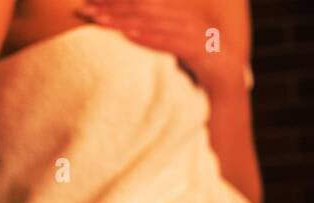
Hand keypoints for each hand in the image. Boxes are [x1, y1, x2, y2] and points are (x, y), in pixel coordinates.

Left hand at [77, 0, 242, 93]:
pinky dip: (149, 38)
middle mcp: (185, 20)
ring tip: (99, 21)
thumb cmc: (194, 68)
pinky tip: (129, 36)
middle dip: (112, 8)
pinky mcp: (200, 51)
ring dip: (124, 20)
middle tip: (85, 11)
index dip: (115, 2)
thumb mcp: (169, 52)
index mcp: (177, 17)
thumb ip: (152, 40)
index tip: (88, 5)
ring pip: (154, 22)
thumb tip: (124, 36)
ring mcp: (194, 34)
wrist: (228, 84)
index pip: (142, 4)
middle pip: (145, 8)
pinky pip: (171, 43)